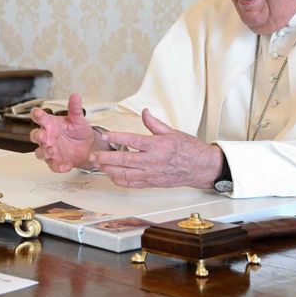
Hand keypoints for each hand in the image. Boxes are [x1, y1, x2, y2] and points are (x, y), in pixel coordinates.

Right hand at [28, 93, 95, 172]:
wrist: (88, 146)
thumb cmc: (78, 131)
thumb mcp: (78, 119)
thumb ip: (75, 108)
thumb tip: (75, 96)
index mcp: (50, 124)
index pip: (39, 118)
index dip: (36, 115)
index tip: (37, 113)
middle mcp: (47, 137)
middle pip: (34, 136)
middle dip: (37, 136)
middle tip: (42, 136)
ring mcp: (49, 150)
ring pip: (39, 153)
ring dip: (44, 152)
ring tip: (52, 150)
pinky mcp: (56, 162)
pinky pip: (53, 166)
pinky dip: (59, 167)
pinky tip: (66, 166)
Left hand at [87, 109, 223, 189]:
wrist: (201, 168)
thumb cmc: (189, 150)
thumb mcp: (172, 132)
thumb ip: (154, 124)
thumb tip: (144, 113)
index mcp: (157, 145)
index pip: (132, 140)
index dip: (116, 137)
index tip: (105, 135)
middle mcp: (152, 161)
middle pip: (124, 159)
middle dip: (106, 158)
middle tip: (93, 155)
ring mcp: (151, 173)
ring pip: (125, 174)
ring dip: (109, 170)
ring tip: (98, 165)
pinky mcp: (152, 183)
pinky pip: (132, 183)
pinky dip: (120, 180)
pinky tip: (112, 176)